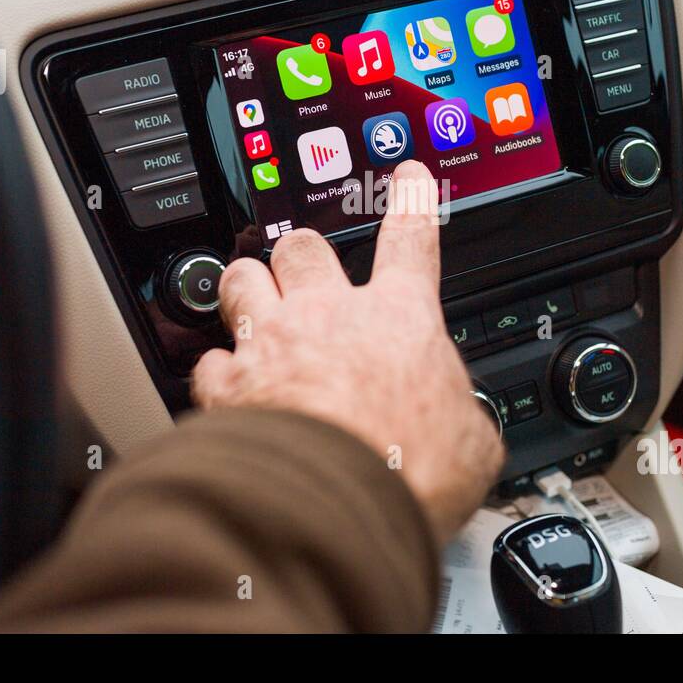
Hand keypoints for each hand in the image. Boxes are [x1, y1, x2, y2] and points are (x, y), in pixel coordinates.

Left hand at [191, 159, 504, 544]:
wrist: (333, 504)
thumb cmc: (408, 470)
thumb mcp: (472, 443)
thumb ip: (463, 418)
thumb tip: (466, 430)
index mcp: (400, 319)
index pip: (411, 239)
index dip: (411, 202)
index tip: (408, 178)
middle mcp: (330, 316)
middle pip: (304, 247)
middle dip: (301, 253)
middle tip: (305, 271)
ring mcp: (271, 344)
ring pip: (242, 279)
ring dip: (246, 287)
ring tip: (251, 303)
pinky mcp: (228, 385)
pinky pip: (210, 359)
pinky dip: (217, 371)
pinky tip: (225, 387)